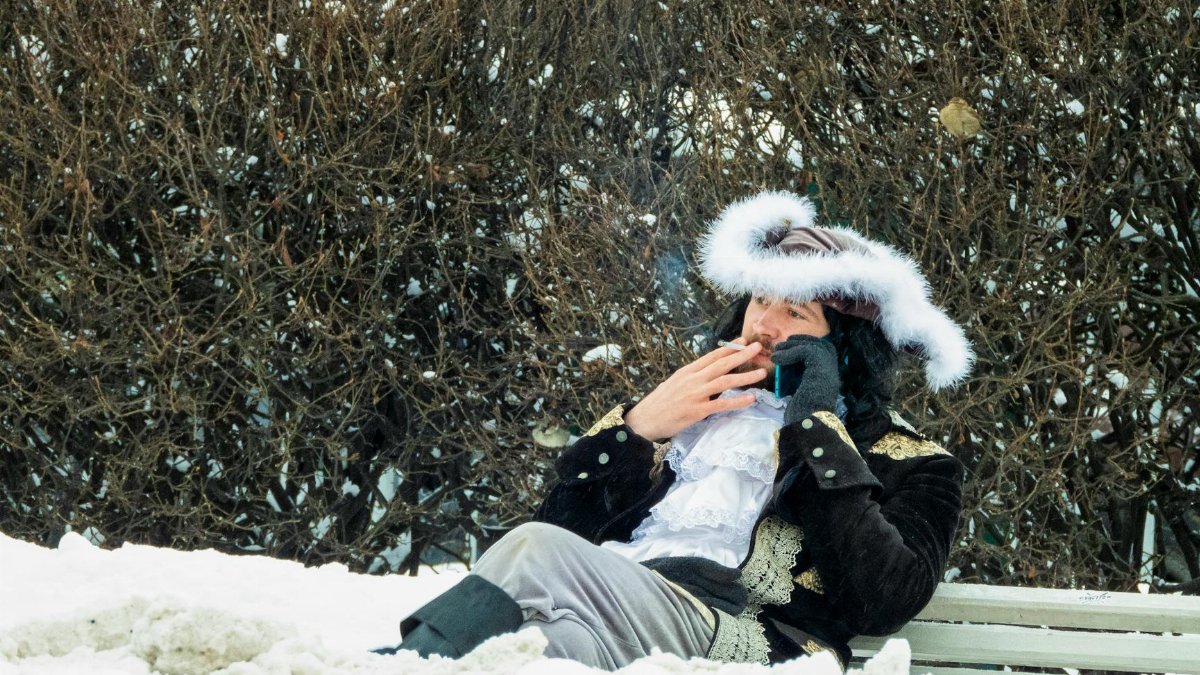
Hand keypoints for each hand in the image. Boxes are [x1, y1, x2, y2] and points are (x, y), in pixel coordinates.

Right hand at [624, 339, 767, 440]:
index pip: (711, 356)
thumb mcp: (674, 383)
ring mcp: (695, 395)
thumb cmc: (659, 403)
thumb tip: (707, 374)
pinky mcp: (697, 411)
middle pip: (721, 364)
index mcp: (687, 371)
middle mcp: (692, 380)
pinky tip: (750, 398)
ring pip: (724, 382)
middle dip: (741, 355)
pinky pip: (721, 405)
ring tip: (761, 372)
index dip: (729, 348)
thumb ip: (691, 378)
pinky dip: (737, 401)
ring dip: (745, 377)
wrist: (645, 420)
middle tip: (757, 348)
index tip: (743, 342)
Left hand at [770, 334, 840, 424]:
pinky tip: (777, 359)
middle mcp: (832, 373)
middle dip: (803, 340)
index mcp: (828, 378)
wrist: (807, 425)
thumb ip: (798, 379)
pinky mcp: (820, 370)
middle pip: (823, 346)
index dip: (810, 345)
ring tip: (776, 350)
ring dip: (793, 346)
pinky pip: (806, 352)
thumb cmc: (801, 415)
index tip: (792, 344)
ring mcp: (828, 371)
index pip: (826, 353)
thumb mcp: (799, 393)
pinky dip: (790, 353)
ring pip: (814, 347)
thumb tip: (786, 369)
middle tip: (785, 343)